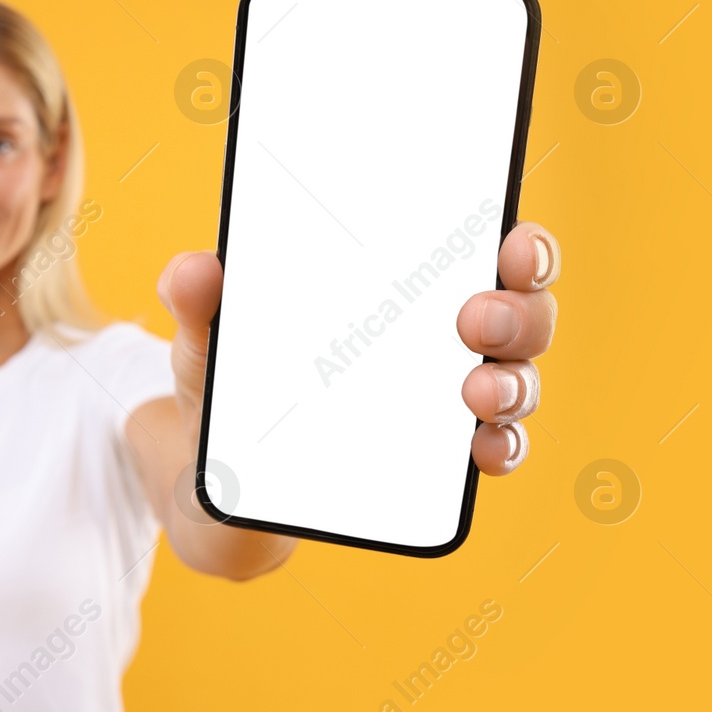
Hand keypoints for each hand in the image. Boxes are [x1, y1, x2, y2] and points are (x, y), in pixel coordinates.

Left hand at [158, 221, 560, 473]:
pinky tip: (483, 448)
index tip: (510, 239)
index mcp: (398, 277)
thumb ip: (196, 299)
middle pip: (518, 308)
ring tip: (475, 391)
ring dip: (512, 382)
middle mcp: (443, 330)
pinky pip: (496, 447)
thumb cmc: (234, 375)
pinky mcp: (441, 457)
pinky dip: (502, 447)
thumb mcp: (206, 335)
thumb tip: (194, 269)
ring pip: (517, 377)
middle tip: (475, 317)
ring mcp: (450, 394)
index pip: (479, 244)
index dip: (515, 239)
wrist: (220, 473)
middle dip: (516, 309)